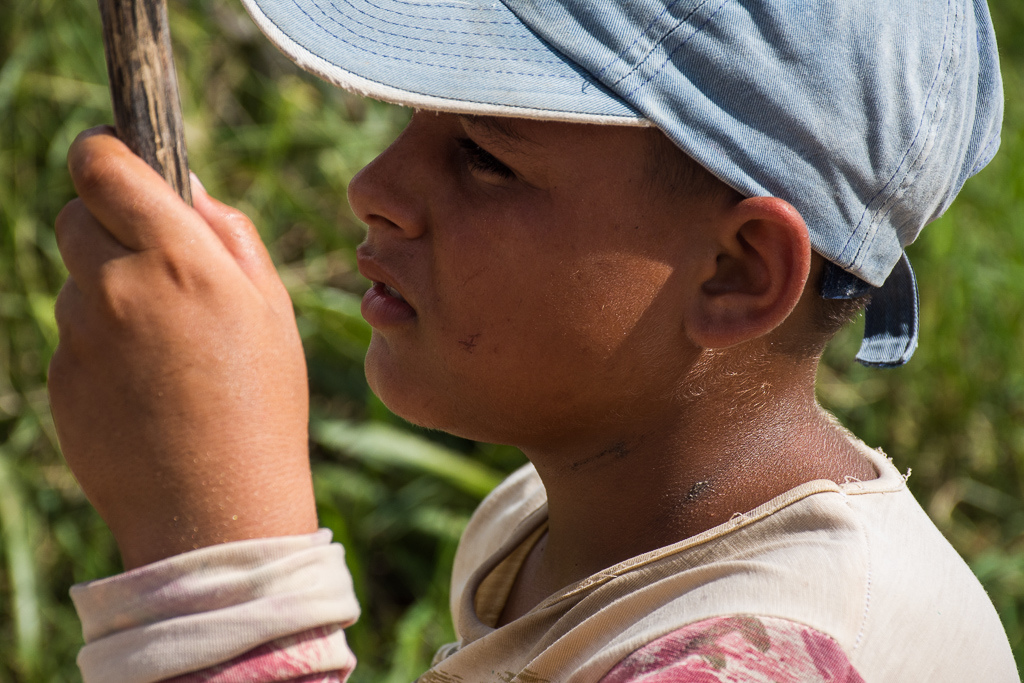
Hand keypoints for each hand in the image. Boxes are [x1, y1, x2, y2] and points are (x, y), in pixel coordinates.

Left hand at [49, 127, 316, 569]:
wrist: (215, 512)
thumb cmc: (262, 406)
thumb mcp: (272, 312)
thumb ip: (230, 235)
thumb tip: (187, 190)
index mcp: (178, 258)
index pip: (100, 163)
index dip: (103, 151)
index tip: (117, 160)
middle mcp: (116, 286)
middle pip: (75, 215)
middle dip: (108, 225)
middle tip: (157, 267)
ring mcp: (80, 335)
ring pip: (76, 282)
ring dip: (109, 293)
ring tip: (166, 351)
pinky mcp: (59, 379)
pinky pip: (74, 337)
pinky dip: (102, 346)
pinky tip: (146, 388)